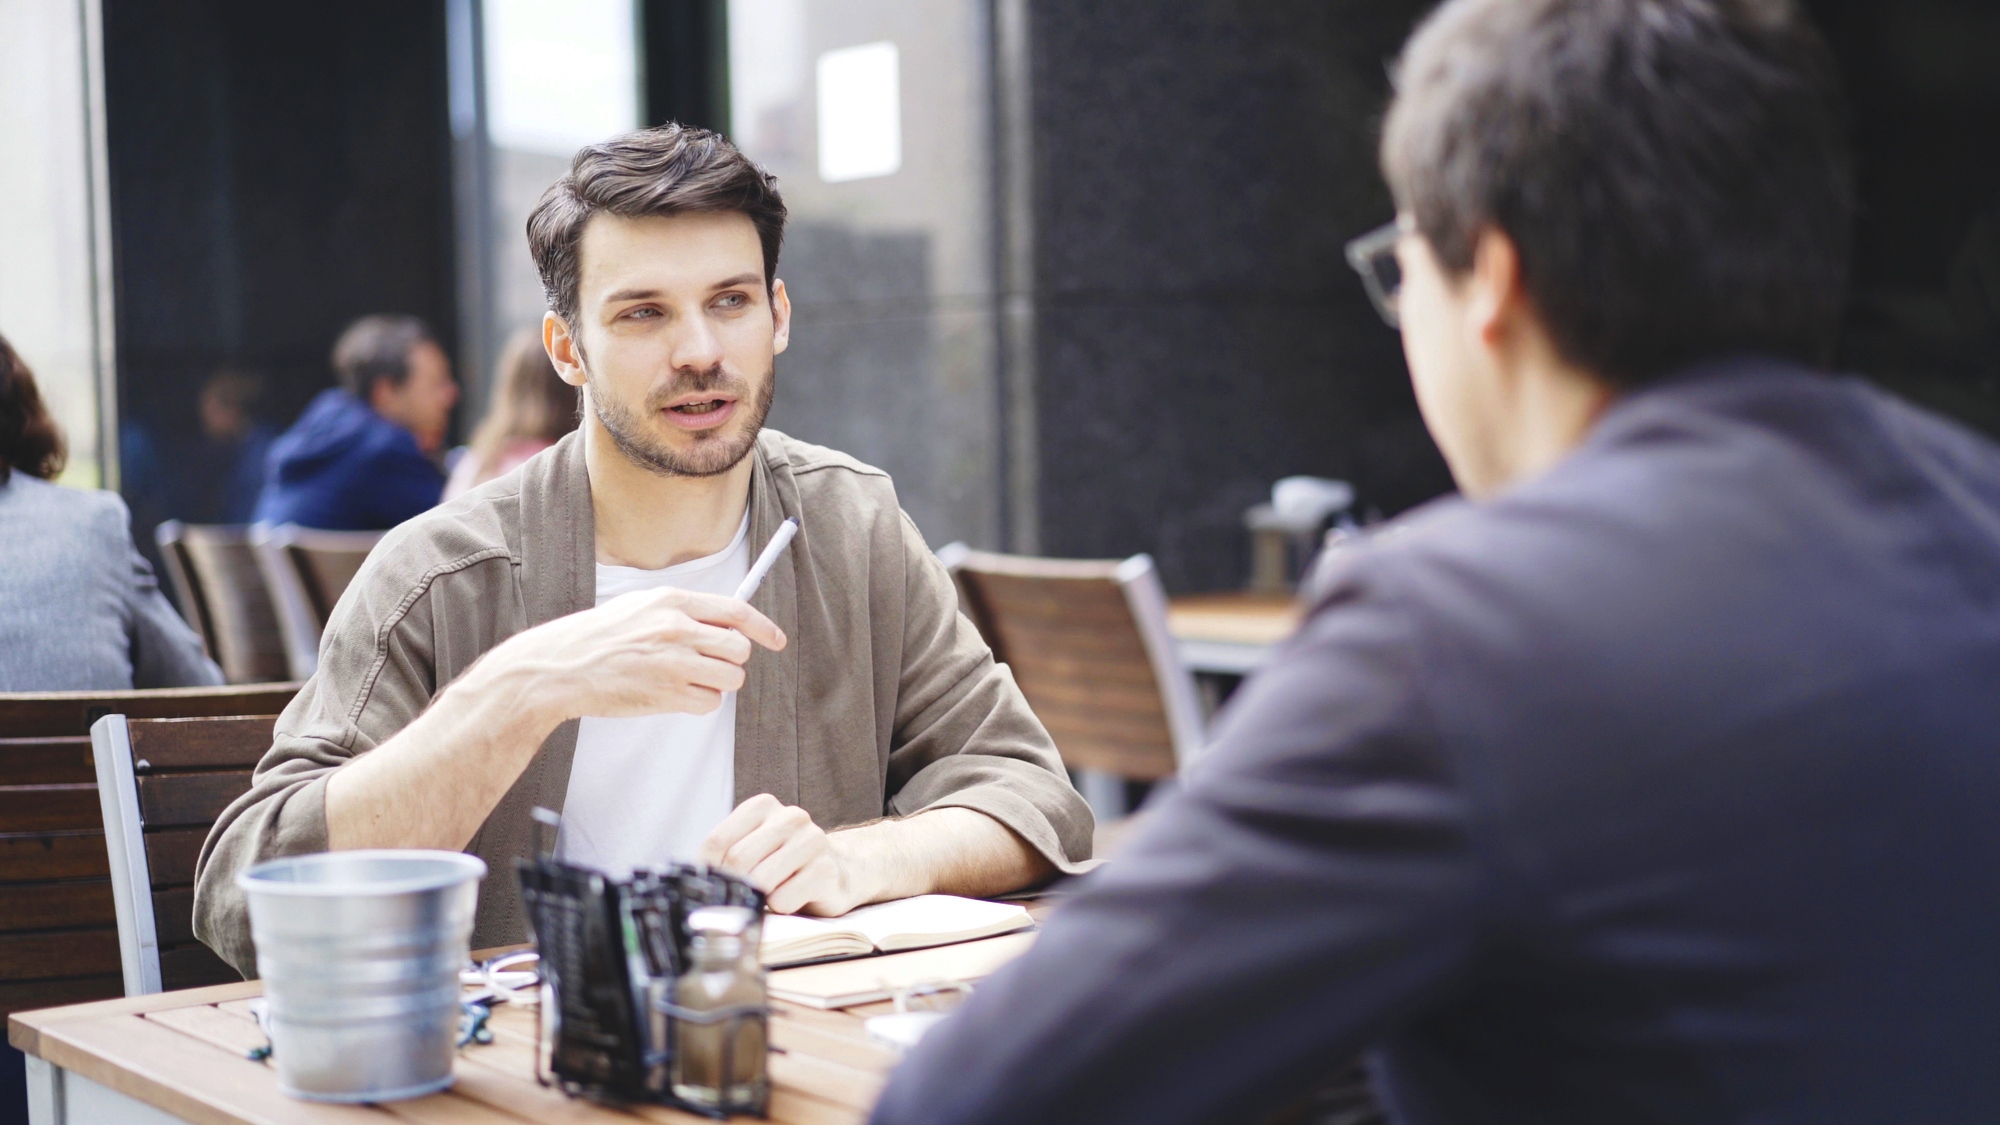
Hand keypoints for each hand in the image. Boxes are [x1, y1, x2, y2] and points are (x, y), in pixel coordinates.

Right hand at [486, 587, 785, 723]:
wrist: (562, 666)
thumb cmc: (601, 637)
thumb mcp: (642, 607)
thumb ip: (683, 611)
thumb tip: (727, 621)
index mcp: (672, 602)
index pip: (735, 611)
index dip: (763, 627)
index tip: (776, 640)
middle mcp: (677, 629)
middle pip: (738, 648)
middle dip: (731, 659)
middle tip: (710, 663)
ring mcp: (673, 663)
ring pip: (730, 678)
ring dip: (717, 683)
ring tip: (687, 679)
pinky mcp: (667, 695)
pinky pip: (710, 703)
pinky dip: (700, 703)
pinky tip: (675, 694)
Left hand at [699, 794, 867, 915]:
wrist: (837, 872)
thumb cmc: (784, 862)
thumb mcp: (753, 846)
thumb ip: (725, 853)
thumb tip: (698, 880)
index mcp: (763, 806)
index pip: (718, 840)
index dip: (710, 869)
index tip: (715, 883)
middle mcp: (790, 817)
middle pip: (737, 860)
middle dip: (734, 884)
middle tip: (740, 894)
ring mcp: (811, 841)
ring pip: (761, 881)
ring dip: (758, 896)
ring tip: (769, 892)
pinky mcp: (826, 870)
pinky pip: (783, 900)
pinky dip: (779, 907)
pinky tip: (792, 897)